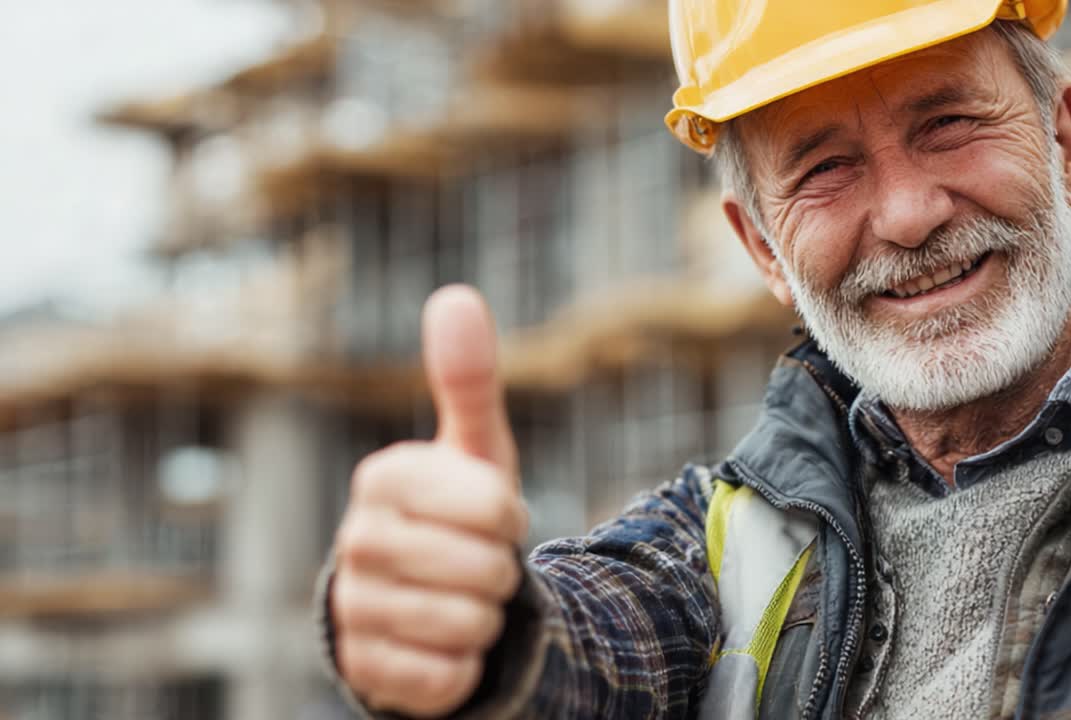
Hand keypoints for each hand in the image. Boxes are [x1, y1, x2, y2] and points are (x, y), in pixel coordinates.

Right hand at [332, 285, 527, 716]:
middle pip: (483, 570)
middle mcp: (355, 541)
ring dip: (485, 619)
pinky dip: (463, 667)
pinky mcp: (362, 670)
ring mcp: (352, 608)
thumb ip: (468, 379)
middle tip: (478, 561)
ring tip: (463, 598)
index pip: (491, 506)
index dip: (510, 517)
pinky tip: (442, 643)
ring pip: (467, 626)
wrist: (428, 596)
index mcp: (383, 478)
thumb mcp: (475, 448)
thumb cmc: (460, 512)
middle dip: (501, 572)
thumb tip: (456, 295)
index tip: (492, 514)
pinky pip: (445, 677)